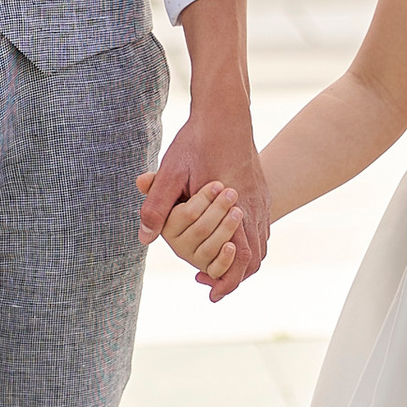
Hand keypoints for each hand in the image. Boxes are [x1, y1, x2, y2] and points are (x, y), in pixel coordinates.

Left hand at [138, 101, 268, 303]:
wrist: (225, 111)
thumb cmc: (197, 141)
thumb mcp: (171, 172)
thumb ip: (158, 206)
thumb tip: (144, 238)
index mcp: (235, 207)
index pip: (241, 258)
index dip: (228, 282)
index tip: (211, 295)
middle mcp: (254, 208)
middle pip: (255, 258)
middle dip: (234, 277)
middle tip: (208, 285)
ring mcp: (261, 199)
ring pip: (261, 245)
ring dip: (241, 261)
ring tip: (215, 266)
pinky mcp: (261, 191)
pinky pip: (261, 228)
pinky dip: (248, 243)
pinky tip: (227, 239)